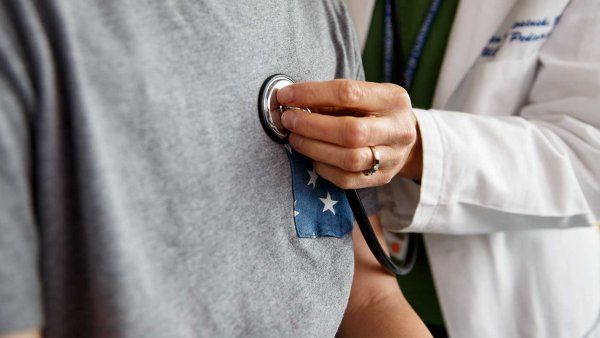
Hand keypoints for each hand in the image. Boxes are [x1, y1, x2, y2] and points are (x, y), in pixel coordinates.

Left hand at [278, 79, 421, 188]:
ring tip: (295, 138)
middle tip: (289, 121)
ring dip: (313, 148)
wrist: (407, 140)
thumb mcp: (365, 96)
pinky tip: (312, 156)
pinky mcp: (382, 178)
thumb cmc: (376, 113)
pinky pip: (347, 179)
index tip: (286, 96)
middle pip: (350, 131)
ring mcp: (392, 157)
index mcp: (393, 99)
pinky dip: (323, 167)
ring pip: (348, 159)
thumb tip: (292, 100)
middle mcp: (398, 129)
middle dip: (311, 126)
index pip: (348, 93)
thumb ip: (333, 99)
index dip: (311, 94)